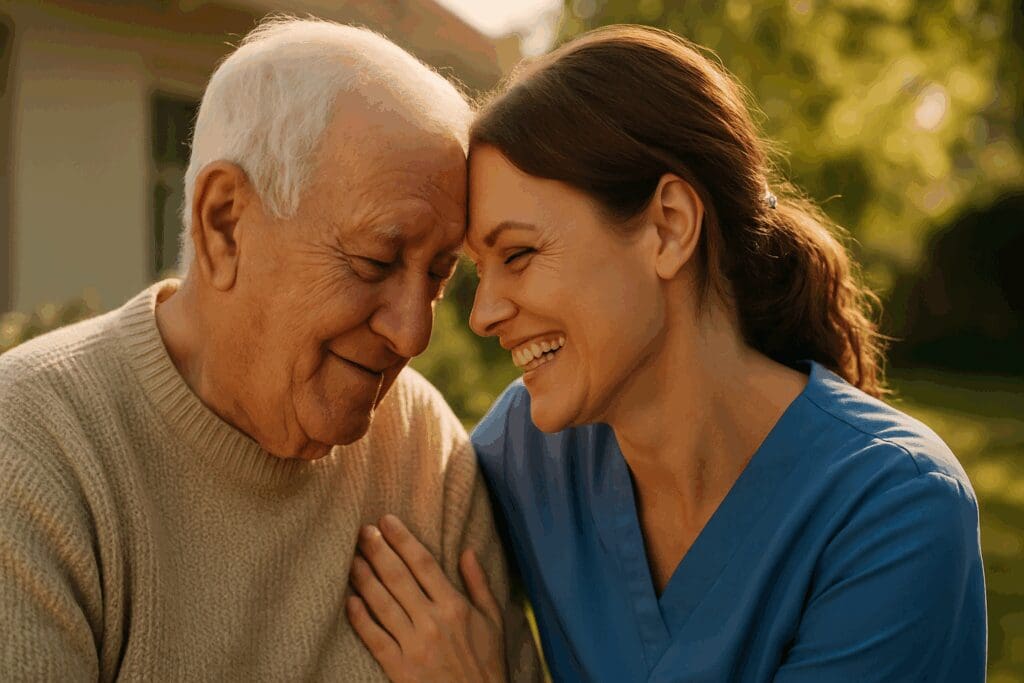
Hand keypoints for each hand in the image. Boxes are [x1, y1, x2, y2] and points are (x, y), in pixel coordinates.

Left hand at [346, 514, 506, 682]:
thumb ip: (480, 584)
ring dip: (364, 577)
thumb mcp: (494, 620)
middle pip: (397, 577)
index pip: (423, 563)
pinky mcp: (399, 669)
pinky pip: (374, 638)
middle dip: (377, 550)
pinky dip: (360, 618)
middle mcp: (432, 621)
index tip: (386, 520)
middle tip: (361, 531)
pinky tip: (349, 600)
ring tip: (351, 558)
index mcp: (455, 606)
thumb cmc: (487, 664)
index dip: (402, 539)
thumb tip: (467, 551)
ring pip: (381, 603)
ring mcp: (413, 646)